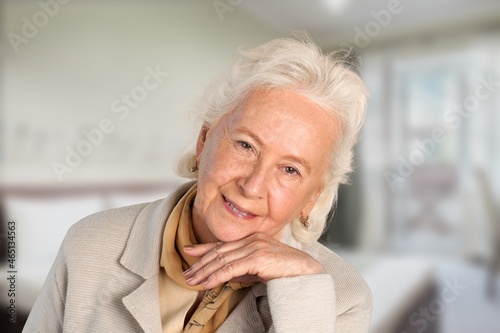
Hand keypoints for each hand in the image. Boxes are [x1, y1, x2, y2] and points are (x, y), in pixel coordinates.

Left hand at [182, 233, 324, 288]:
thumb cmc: (287, 271)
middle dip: (200, 263)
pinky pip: (230, 268)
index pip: (223, 244)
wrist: (307, 273)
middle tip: (186, 273)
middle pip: (219, 251)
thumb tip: (226, 275)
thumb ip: (244, 268)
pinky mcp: (257, 258)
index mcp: (253, 239)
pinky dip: (215, 276)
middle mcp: (252, 239)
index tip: (189, 252)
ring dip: (204, 271)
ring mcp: (254, 247)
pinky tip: (206, 283)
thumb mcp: (260, 268)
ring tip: (191, 280)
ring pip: (221, 259)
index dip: (204, 248)